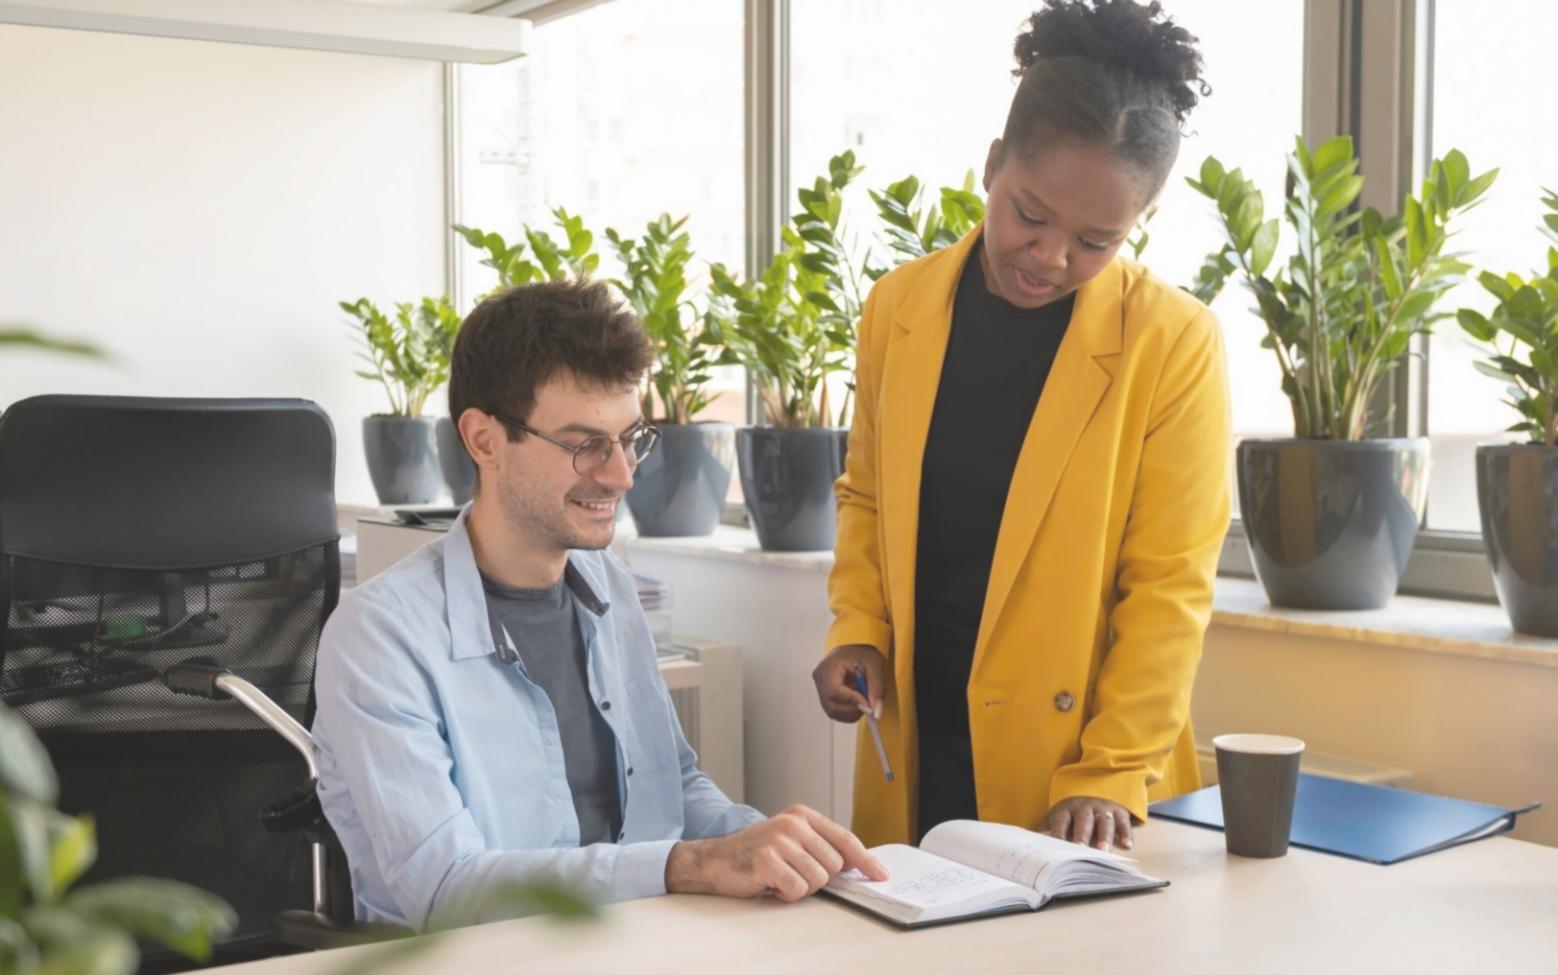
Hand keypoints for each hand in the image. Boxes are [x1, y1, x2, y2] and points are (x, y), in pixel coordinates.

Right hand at [665, 805, 888, 901]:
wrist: (715, 860)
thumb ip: (820, 847)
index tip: (880, 875)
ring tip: (780, 877)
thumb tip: (857, 865)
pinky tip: (770, 884)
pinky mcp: (768, 859)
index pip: (845, 839)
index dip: (865, 860)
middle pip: (834, 865)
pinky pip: (796, 889)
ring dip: (800, 887)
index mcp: (802, 815)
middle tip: (793, 873)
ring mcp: (780, 840)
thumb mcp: (791, 840)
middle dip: (818, 878)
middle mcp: (793, 823)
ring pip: (818, 880)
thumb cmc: (755, 854)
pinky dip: (786, 894)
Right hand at [811, 644, 885, 722]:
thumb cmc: (862, 653)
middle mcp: (820, 679)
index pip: (834, 692)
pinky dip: (848, 712)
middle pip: (832, 706)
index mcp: (829, 667)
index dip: (852, 701)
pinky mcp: (824, 695)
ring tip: (863, 698)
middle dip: (853, 710)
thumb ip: (877, 689)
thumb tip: (875, 712)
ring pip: (833, 712)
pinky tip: (856, 700)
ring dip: (852, 712)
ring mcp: (820, 688)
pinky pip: (834, 711)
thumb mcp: (875, 666)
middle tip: (869, 704)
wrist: (854, 648)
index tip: (868, 704)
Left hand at [1046, 796, 1134, 851]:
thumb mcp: (1057, 818)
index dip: (1059, 833)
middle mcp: (1085, 807)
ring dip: (1104, 836)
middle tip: (1081, 850)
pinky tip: (1127, 845)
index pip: (1061, 820)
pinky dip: (1126, 834)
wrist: (1095, 792)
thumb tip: (1032, 848)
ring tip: (1104, 851)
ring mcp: (1103, 808)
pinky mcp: (1119, 812)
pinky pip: (1123, 822)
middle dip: (1082, 835)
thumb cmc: (1072, 815)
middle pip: (1084, 820)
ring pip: (1104, 821)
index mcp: (1066, 809)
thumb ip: (1047, 831)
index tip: (1056, 847)